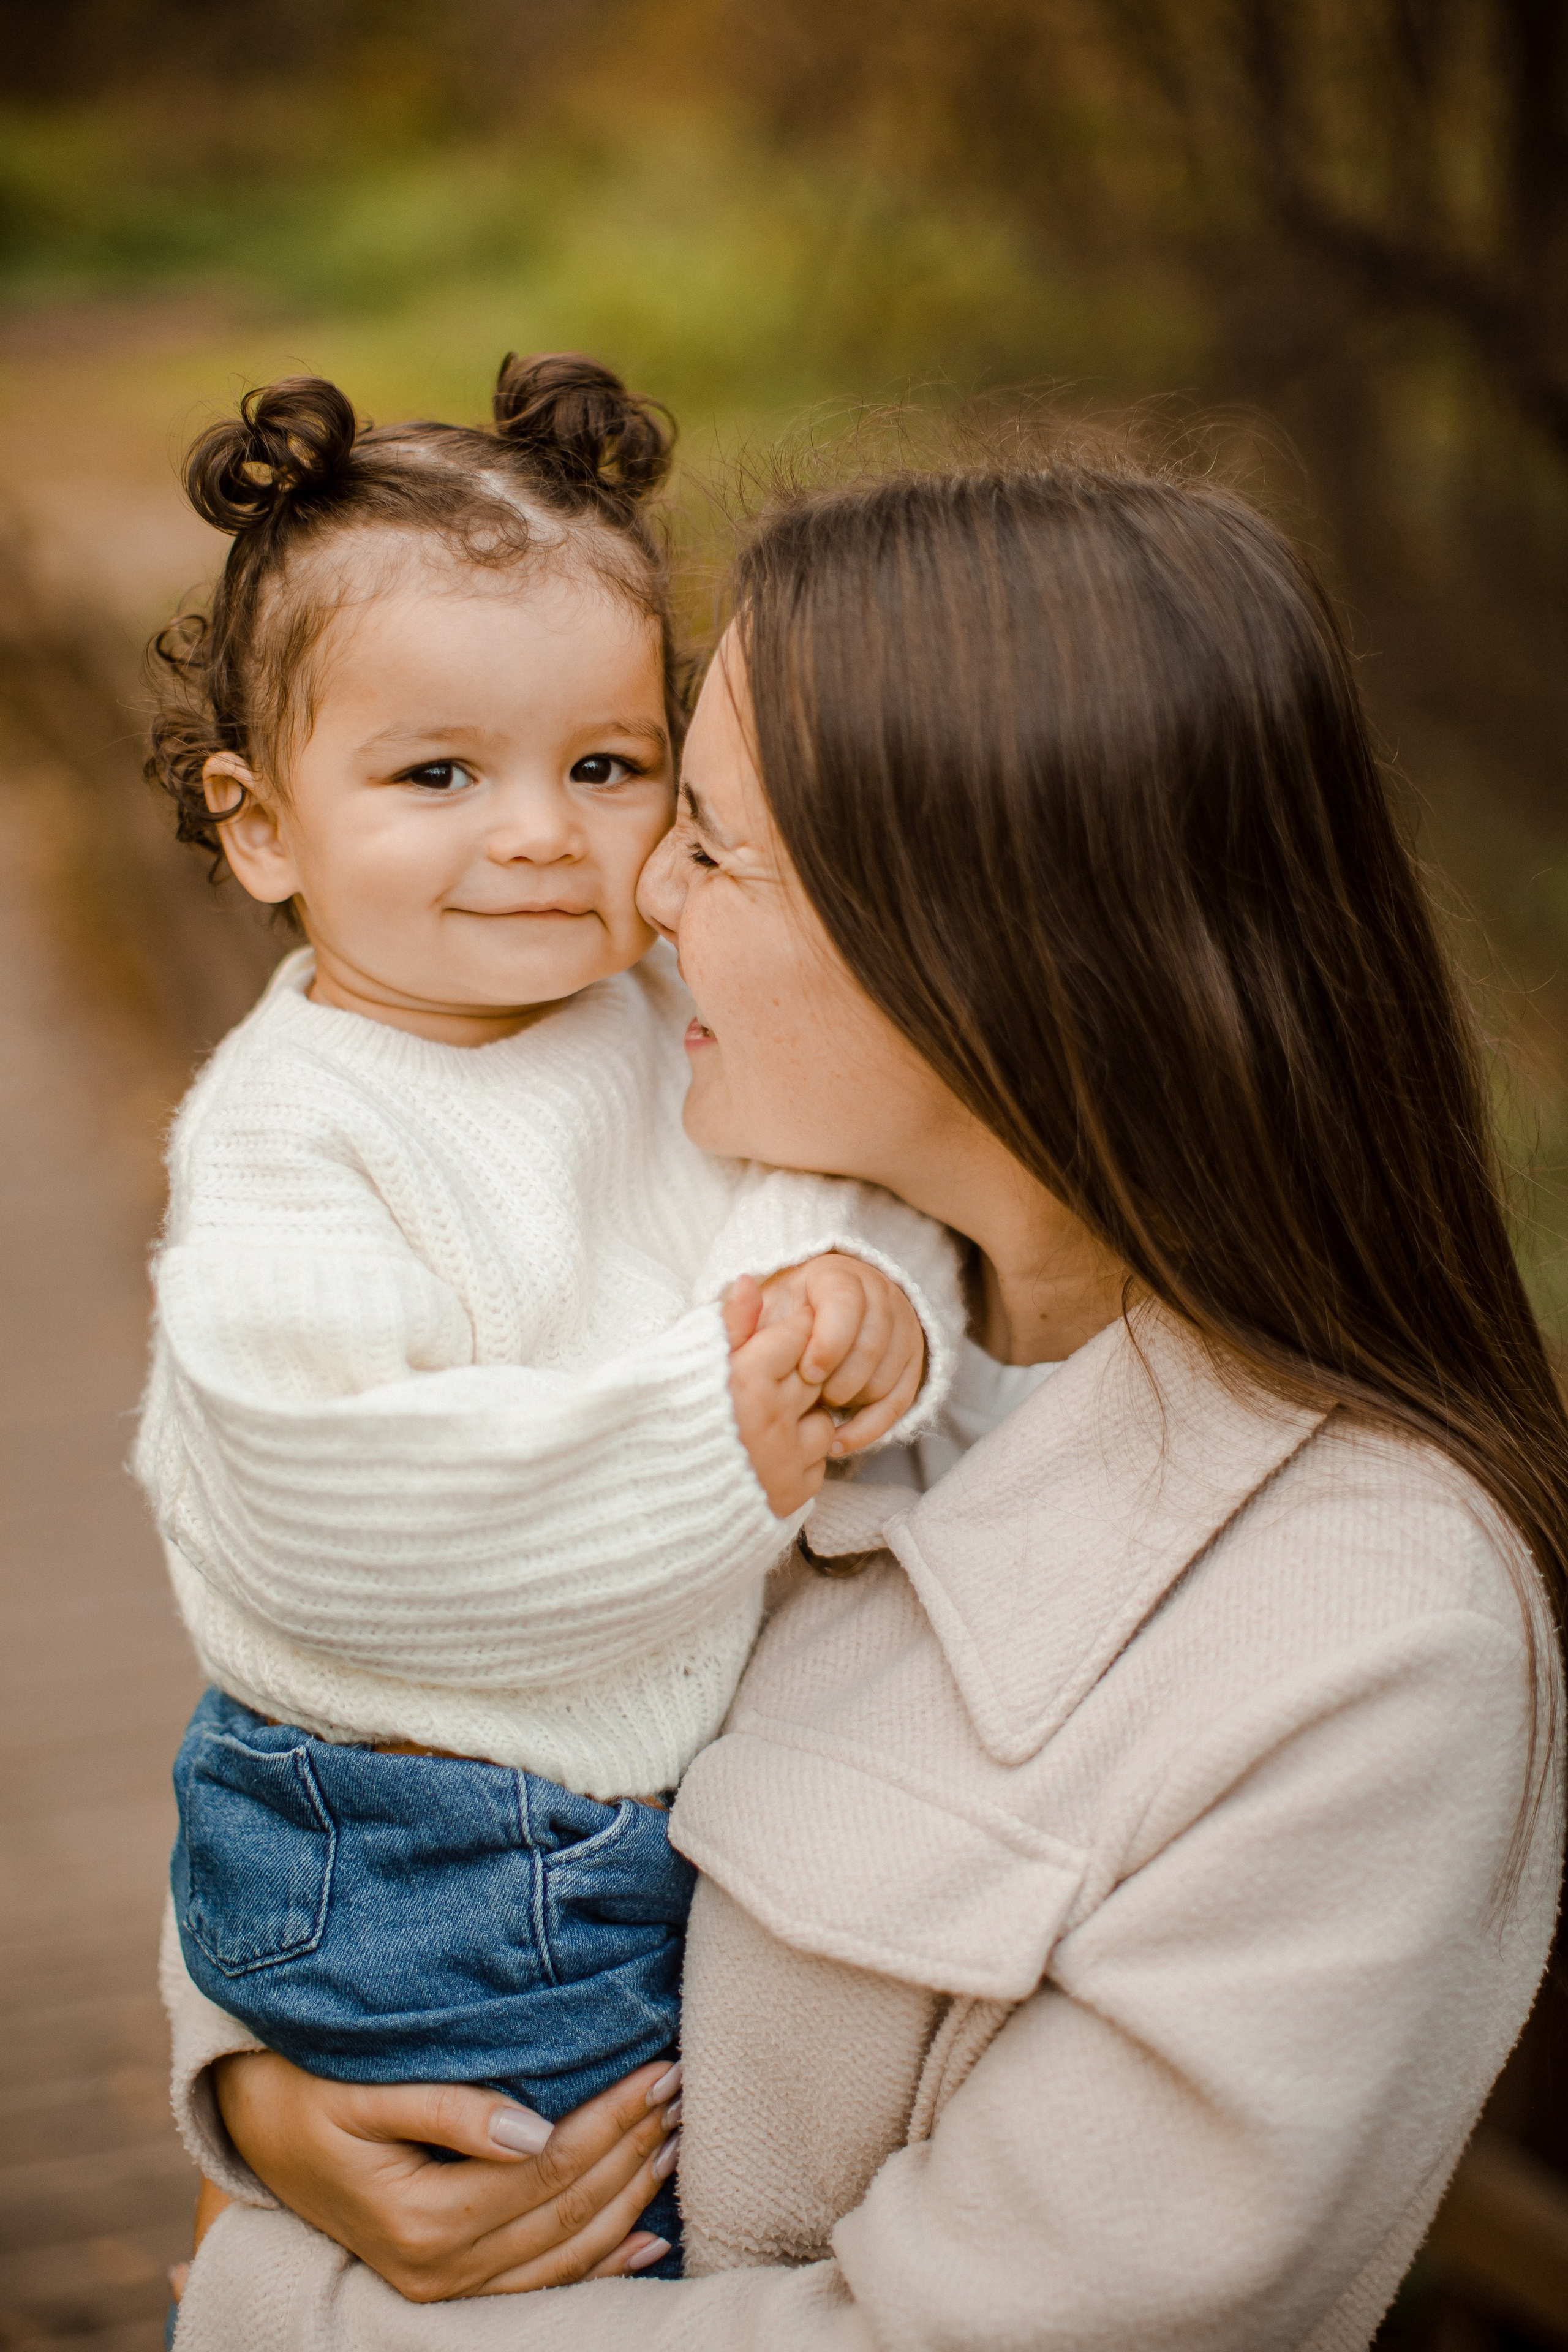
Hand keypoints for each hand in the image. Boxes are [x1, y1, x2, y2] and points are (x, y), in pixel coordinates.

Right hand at [211, 2050, 682, 2300]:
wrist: (255, 2135)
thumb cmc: (307, 2095)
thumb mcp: (363, 2092)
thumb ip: (448, 2111)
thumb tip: (534, 2130)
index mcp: (419, 2219)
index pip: (549, 2167)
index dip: (611, 2119)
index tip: (660, 2069)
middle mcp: (437, 2270)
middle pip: (566, 2210)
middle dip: (633, 2147)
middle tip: (682, 2088)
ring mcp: (445, 2289)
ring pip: (566, 2254)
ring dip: (630, 2197)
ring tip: (675, 2137)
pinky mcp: (450, 2288)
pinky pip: (544, 2286)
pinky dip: (602, 2261)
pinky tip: (649, 2236)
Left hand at [723, 1255, 925, 1514]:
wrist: (809, 1329)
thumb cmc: (777, 1324)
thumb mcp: (757, 1317)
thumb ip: (741, 1312)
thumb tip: (743, 1284)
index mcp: (837, 1275)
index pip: (845, 1304)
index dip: (828, 1344)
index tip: (807, 1374)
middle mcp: (878, 1292)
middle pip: (871, 1344)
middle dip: (838, 1381)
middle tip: (809, 1396)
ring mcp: (901, 1325)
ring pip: (886, 1376)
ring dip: (851, 1401)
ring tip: (819, 1408)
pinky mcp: (912, 1360)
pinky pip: (900, 1402)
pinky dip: (868, 1428)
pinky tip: (837, 1441)